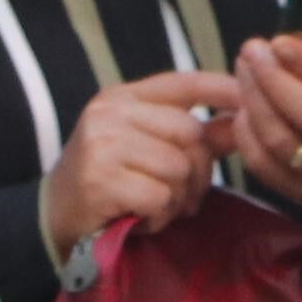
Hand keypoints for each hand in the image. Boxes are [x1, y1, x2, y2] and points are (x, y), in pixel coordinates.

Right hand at [43, 71, 237, 263]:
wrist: (54, 215)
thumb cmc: (109, 180)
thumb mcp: (148, 147)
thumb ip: (194, 134)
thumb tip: (244, 119)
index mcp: (122, 98)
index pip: (181, 83)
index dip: (219, 88)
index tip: (247, 99)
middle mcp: (110, 113)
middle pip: (190, 133)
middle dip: (199, 172)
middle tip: (183, 196)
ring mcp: (102, 144)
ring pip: (178, 168)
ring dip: (178, 199)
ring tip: (155, 207)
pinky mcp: (100, 179)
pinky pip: (160, 197)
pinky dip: (160, 216)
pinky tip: (141, 218)